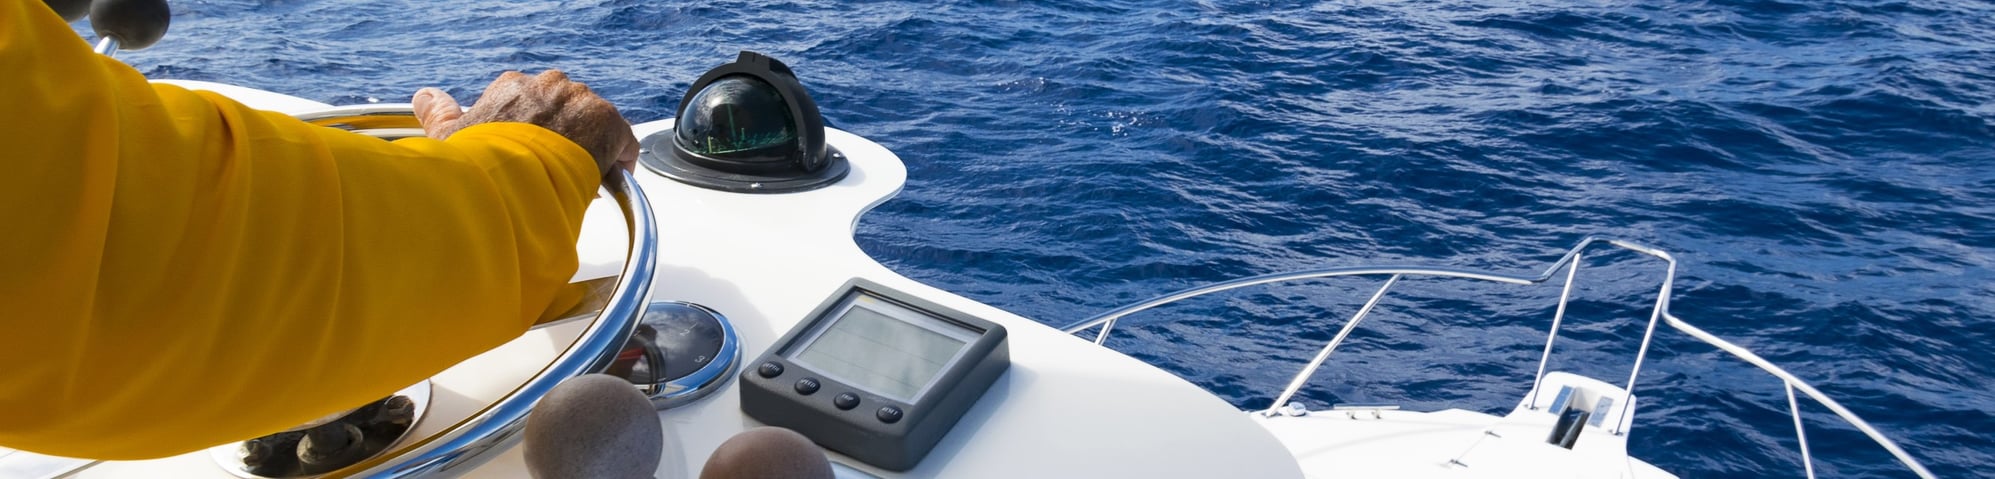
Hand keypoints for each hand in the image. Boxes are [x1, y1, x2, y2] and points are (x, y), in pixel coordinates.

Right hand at [413, 70, 638, 176]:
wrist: (510, 179)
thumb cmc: (477, 164)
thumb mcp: (448, 138)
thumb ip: (438, 113)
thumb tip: (424, 96)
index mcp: (513, 87)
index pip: (532, 104)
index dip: (536, 134)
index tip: (534, 157)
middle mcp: (548, 85)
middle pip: (565, 111)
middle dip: (564, 138)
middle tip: (556, 172)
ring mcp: (579, 100)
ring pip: (592, 124)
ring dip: (589, 148)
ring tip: (578, 180)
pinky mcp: (607, 121)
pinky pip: (622, 139)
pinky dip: (619, 158)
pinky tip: (608, 179)